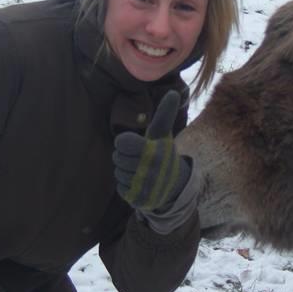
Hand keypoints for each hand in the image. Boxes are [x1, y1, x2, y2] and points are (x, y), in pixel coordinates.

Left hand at [113, 90, 190, 213]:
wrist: (175, 186)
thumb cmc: (163, 154)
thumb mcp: (163, 135)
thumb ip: (164, 114)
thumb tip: (173, 92)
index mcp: (154, 151)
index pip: (122, 142)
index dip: (124, 143)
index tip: (136, 145)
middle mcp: (150, 169)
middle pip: (117, 158)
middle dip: (125, 158)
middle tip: (139, 159)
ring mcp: (145, 186)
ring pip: (118, 173)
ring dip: (126, 172)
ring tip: (140, 171)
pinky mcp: (139, 200)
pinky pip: (121, 188)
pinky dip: (126, 186)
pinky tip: (139, 183)